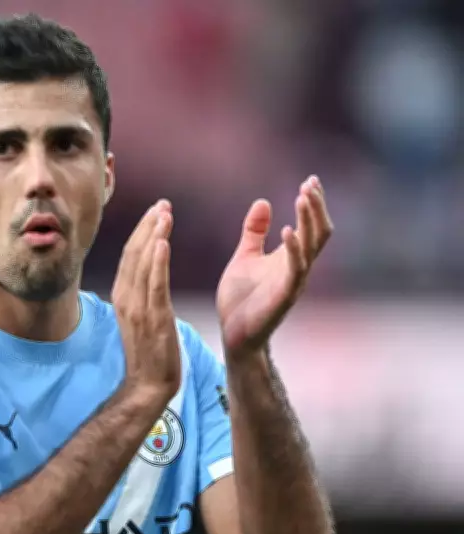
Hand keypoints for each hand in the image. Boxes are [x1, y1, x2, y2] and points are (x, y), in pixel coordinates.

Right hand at [112, 200, 180, 404]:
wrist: (147, 384)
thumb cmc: (148, 353)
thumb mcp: (139, 318)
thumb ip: (139, 295)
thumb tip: (142, 276)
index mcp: (122, 296)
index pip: (130, 256)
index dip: (141, 231)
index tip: (155, 211)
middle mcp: (126, 298)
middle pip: (134, 254)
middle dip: (148, 226)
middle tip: (162, 204)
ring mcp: (138, 308)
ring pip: (143, 264)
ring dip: (153, 236)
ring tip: (164, 213)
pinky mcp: (154, 318)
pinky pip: (155, 285)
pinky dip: (157, 262)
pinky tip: (162, 243)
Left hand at [217, 176, 332, 357]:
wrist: (234, 334)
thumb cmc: (241, 299)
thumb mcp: (245, 257)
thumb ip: (254, 232)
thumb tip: (262, 202)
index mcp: (290, 257)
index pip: (310, 225)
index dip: (313, 203)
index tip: (310, 179)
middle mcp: (297, 267)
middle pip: (318, 232)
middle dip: (316, 207)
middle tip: (310, 183)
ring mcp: (293, 281)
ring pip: (311, 246)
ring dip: (308, 221)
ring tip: (303, 197)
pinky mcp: (283, 296)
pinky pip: (295, 270)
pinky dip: (293, 249)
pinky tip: (288, 231)